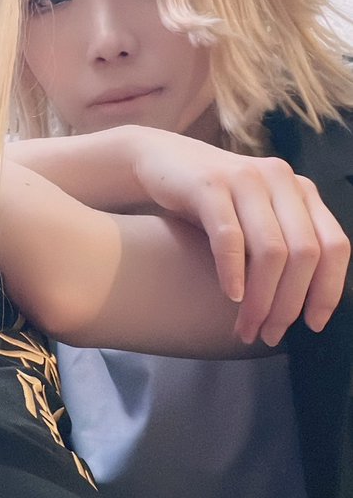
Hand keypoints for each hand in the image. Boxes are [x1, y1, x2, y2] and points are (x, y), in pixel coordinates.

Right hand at [128, 129, 349, 345]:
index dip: (328, 290)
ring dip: (262, 299)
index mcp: (301, 190)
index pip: (334, 245)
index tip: (312, 325)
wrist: (162, 162)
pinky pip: (230, 237)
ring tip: (247, 327)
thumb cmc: (212, 202)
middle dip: (288, 304)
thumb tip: (301, 307)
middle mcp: (281, 180)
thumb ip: (283, 244)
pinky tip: (231, 296)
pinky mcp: (210, 185)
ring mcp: (246, 179)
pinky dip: (233, 273)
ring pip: (271, 251)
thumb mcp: (257, 217)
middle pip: (304, 254)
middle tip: (269, 334)